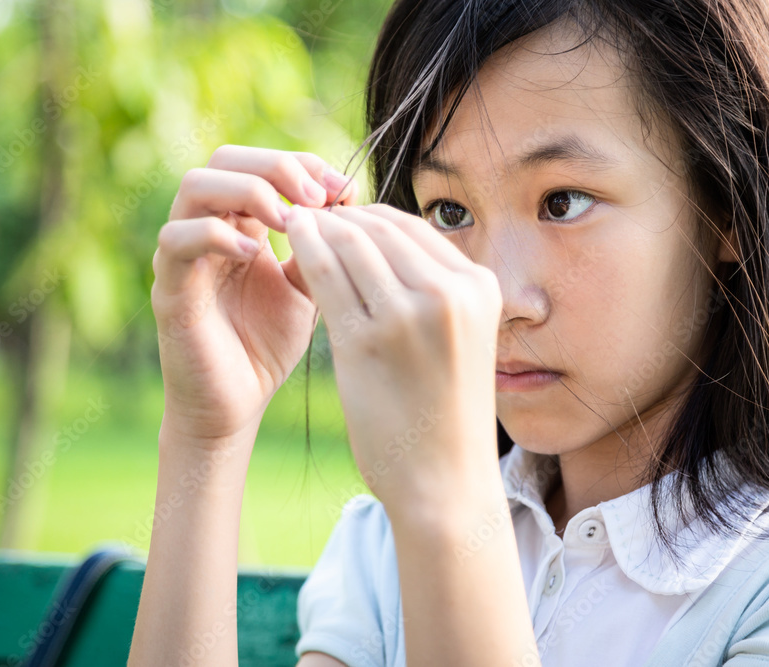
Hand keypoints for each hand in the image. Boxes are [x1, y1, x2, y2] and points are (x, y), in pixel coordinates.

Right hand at [151, 145, 359, 444]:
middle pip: (225, 159)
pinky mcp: (169, 287)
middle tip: (318, 197)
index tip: (343, 187)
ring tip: (289, 220)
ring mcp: (183, 255)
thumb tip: (348, 197)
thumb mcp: (308, 287)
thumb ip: (321, 246)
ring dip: (249, 191)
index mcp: (240, 224)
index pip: (260, 163)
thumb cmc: (268, 345)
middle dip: (276, 166)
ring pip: (195, 185)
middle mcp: (206, 229)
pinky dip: (217, 236)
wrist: (237, 405)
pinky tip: (258, 255)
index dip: (301, 163)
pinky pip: (177, 241)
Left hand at [284, 203, 502, 515]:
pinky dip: (304, 252)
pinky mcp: (366, 341)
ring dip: (317, 228)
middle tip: (306, 213)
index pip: (412, 226)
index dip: (367, 215)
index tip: (338, 217)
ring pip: (350, 243)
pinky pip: (325, 275)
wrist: (445, 482)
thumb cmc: (446, 413)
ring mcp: (408, 316)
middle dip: (338, 215)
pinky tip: (289, 247)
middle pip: (380, 227)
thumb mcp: (459, 338)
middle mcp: (450, 293)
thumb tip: (381, 244)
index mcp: (479, 287)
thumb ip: (433, 290)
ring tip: (294, 225)